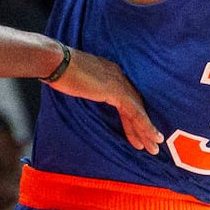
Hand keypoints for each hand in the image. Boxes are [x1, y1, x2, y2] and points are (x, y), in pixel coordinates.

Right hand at [46, 47, 164, 154]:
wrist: (55, 62)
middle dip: (143, 126)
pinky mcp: (116, 90)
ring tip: (154, 147)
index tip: (137, 132)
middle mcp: (118, 76)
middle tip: (153, 143)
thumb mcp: (78, 82)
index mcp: (110, 73)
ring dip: (147, 130)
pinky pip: (135, 112)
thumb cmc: (59, 71)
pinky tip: (152, 136)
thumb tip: (87, 94)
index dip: (132, 116)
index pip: (126, 98)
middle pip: (135, 105)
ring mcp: (118, 82)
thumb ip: (88, 88)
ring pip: (138, 110)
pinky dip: (145, 125)